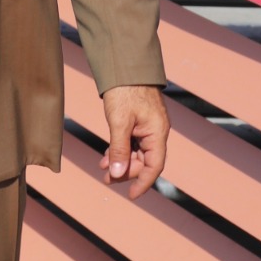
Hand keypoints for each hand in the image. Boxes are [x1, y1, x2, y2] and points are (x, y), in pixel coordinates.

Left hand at [100, 84, 168, 199]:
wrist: (125, 65)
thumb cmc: (124, 91)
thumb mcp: (119, 123)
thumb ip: (119, 150)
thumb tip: (117, 174)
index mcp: (157, 133)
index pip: (155, 166)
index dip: (144, 182)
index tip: (131, 195)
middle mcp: (156, 132)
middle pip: (144, 161)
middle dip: (126, 172)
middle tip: (106, 179)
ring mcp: (148, 127)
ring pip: (136, 153)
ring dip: (120, 162)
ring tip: (102, 169)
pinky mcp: (139, 122)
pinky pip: (132, 143)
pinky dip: (119, 151)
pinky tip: (104, 156)